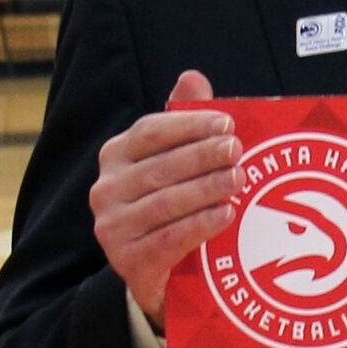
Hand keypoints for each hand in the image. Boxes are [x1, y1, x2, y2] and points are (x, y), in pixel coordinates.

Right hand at [91, 69, 240, 329]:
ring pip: (164, 202)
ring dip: (206, 189)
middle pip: (160, 167)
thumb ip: (185, 121)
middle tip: (237, 151)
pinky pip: (167, 239)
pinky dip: (199, 225)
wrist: (157, 270)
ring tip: (239, 179)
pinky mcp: (127, 260)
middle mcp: (106, 189)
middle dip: (203, 157)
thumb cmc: (172, 203)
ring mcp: (113, 227)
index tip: (227, 123)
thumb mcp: (178, 161)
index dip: (189, 126)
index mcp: (116, 156)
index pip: (150, 132)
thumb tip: (192, 76)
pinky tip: (226, 214)